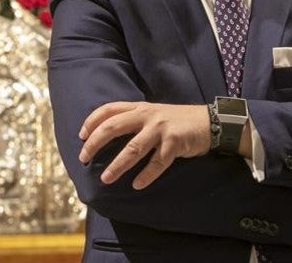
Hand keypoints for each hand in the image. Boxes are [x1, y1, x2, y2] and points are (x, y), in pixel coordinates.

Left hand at [78, 102, 210, 189]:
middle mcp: (147, 115)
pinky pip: (157, 162)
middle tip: (84, 158)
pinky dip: (146, 175)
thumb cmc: (177, 121)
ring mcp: (161, 128)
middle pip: (114, 126)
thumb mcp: (153, 114)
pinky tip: (137, 185)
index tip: (81, 136)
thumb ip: (134, 120)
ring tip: (106, 179)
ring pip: (133, 148)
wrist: (210, 122)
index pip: (109, 109)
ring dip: (117, 165)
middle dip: (95, 143)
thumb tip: (107, 135)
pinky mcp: (175, 142)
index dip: (92, 121)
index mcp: (139, 107)